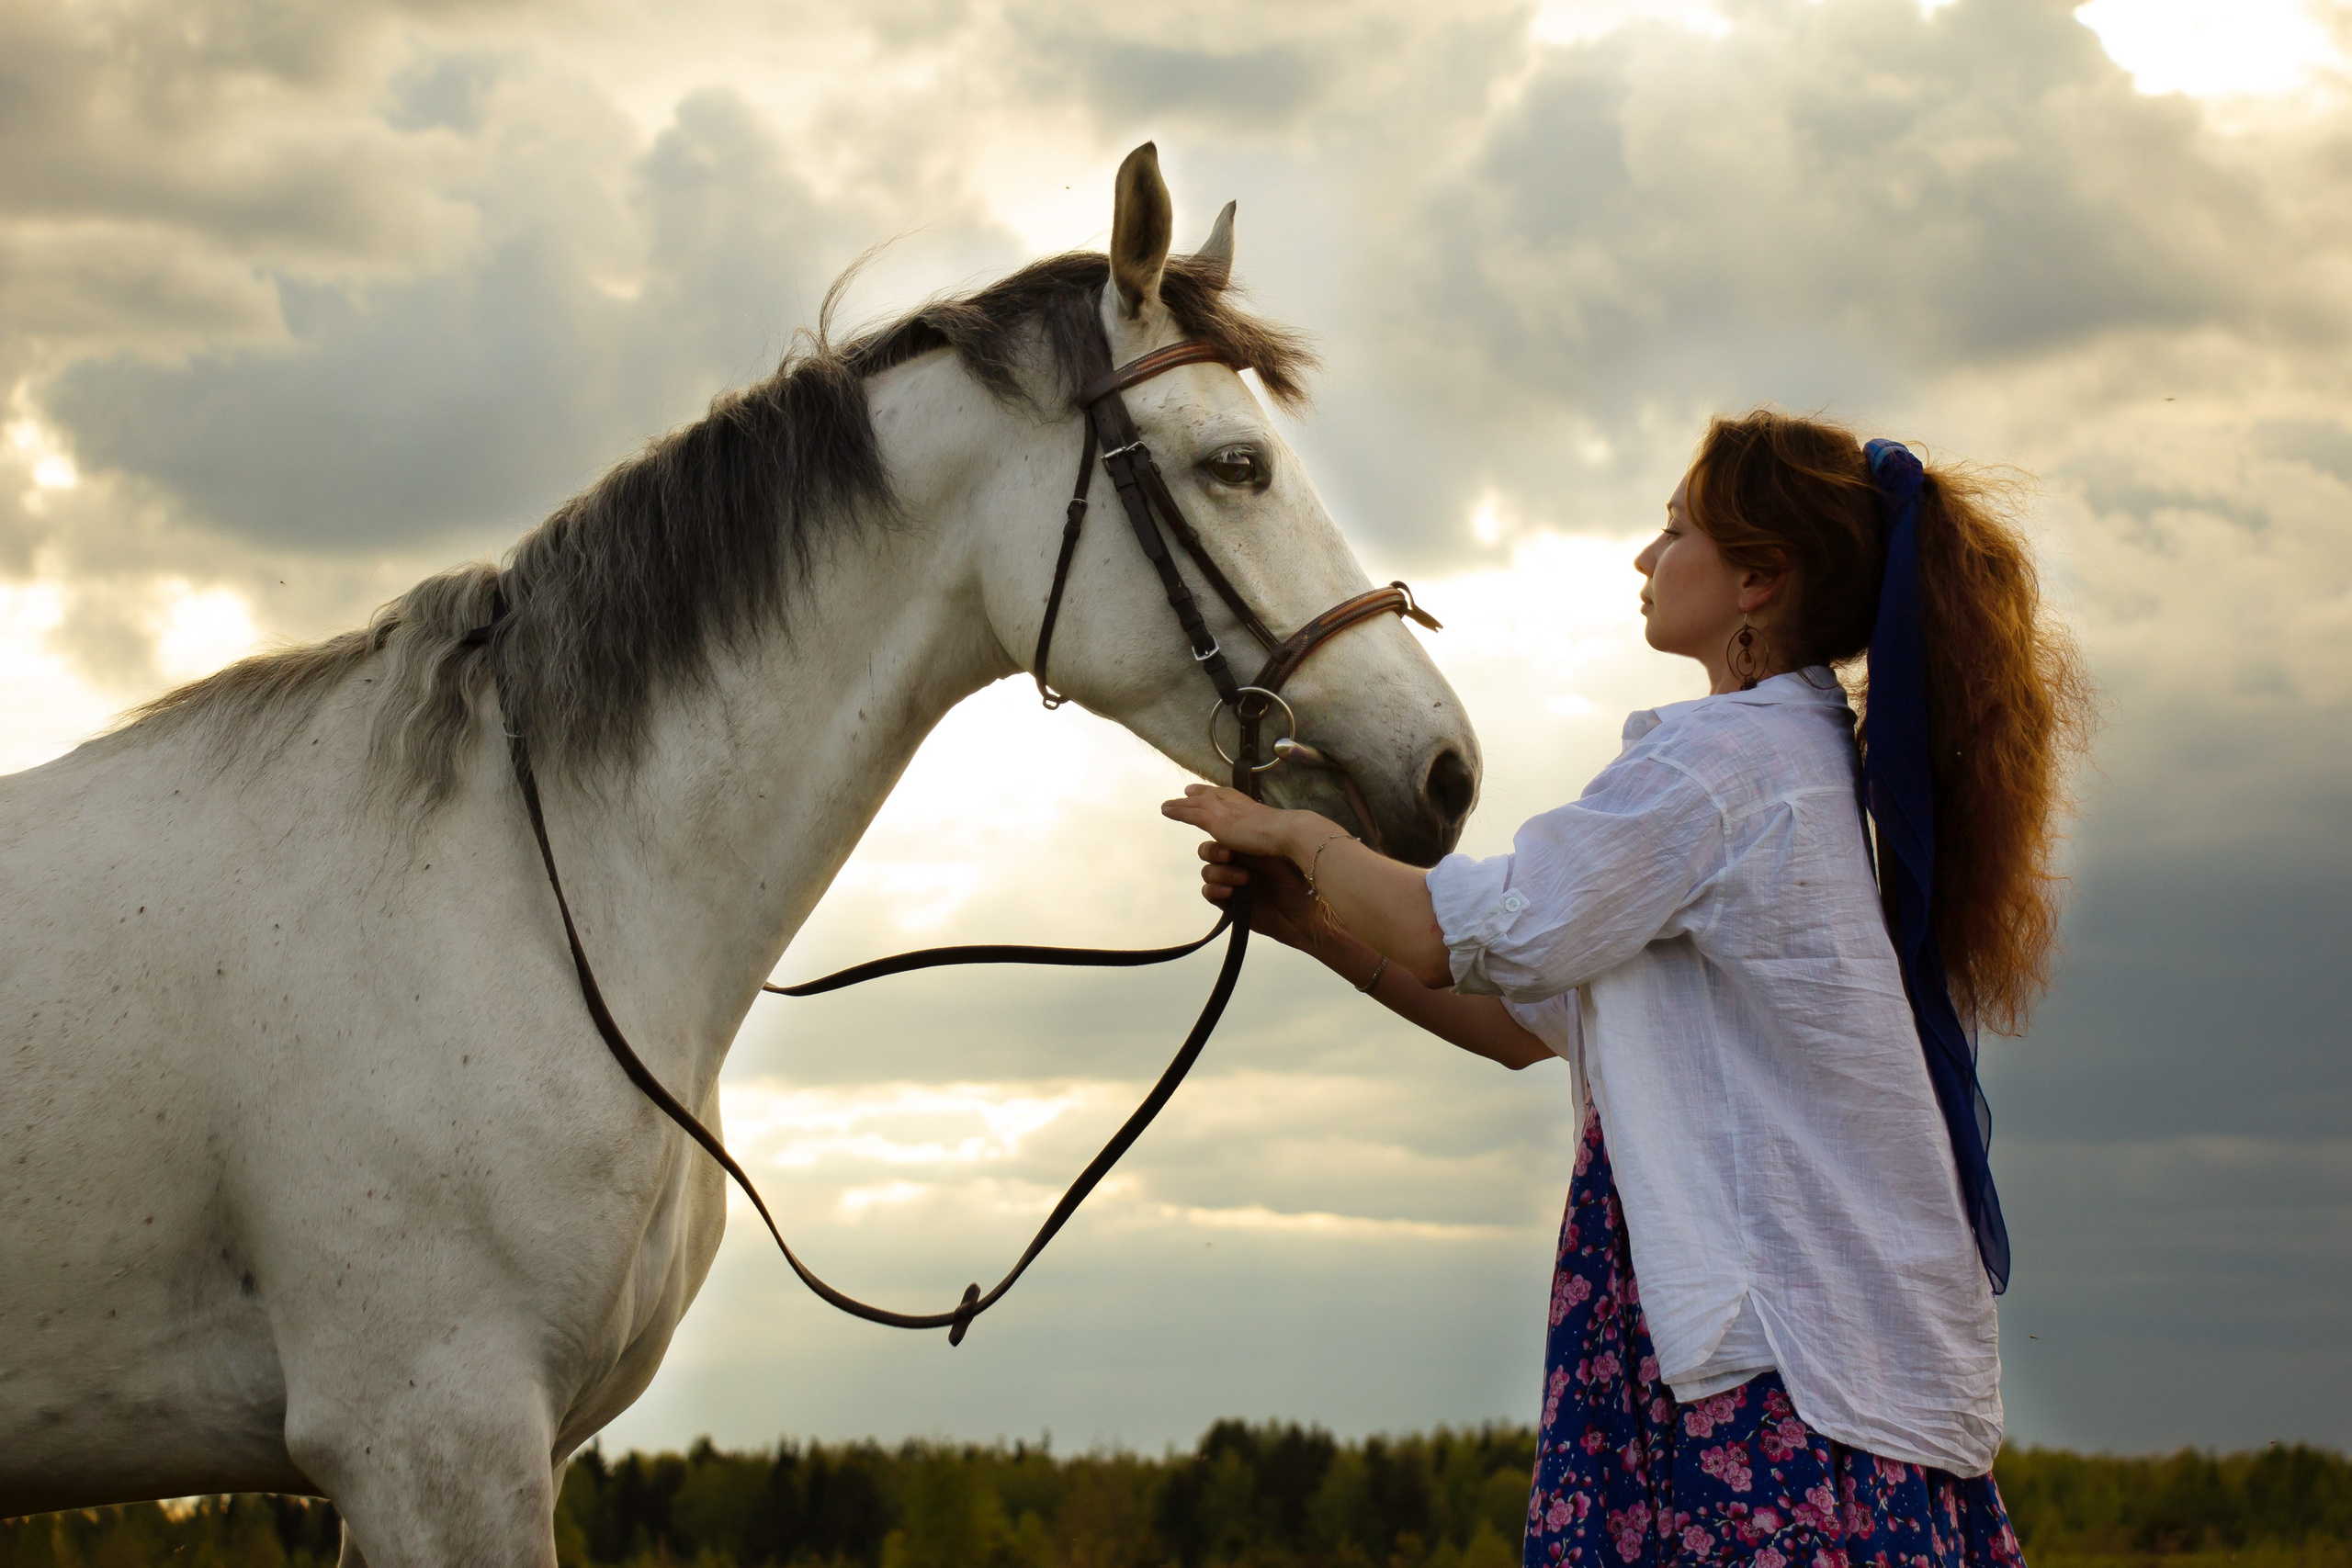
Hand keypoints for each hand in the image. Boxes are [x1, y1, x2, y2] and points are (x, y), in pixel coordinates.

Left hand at [1159, 784, 1307, 858]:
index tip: (1209, 792)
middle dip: (1198, 794)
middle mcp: (1234, 803)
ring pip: (1196, 804)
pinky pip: (1190, 814)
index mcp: (1248, 805)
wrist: (1285, 833)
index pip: (1228, 795)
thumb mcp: (1275, 832)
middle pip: (1210, 795)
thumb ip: (1267, 832)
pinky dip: (1177, 811)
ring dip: (1181, 804)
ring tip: (1167, 805)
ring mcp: (1224, 810)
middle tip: (1187, 792)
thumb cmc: (1287, 836)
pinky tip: (1166, 810)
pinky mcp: (1215, 821)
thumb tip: (1272, 836)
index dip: (1216, 794)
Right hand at [1196, 841, 1320, 950]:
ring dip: (1221, 873)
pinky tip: (1231, 892)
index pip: (1220, 836)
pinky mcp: (1228, 903)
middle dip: (1214, 853)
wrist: (1304, 911)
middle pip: (1208, 852)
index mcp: (1246, 846)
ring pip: (1208, 872)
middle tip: (1229, 857)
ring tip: (1244, 879)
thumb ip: (1249, 845)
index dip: (1221, 839)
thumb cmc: (1295, 878)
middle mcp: (1236, 862)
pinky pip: (1209, 893)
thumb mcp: (1272, 854)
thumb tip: (1226, 829)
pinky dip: (1216, 890)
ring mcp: (1231, 882)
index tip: (1231, 846)